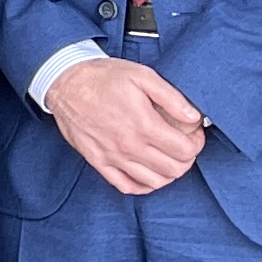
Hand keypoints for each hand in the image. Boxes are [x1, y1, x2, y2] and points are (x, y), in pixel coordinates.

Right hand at [45, 57, 206, 197]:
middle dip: (186, 160)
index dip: (196, 144)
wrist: (65, 83)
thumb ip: (172, 97)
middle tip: (183, 146)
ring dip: (168, 174)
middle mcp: (129, 146)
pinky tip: (148, 174)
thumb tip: (194, 117)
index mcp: (143, 124)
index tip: (193, 135)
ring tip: (168, 158)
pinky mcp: (98, 162)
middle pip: (173, 170)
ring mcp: (112, 157)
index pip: (185, 150)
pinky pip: (126, 186)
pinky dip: (143, 185)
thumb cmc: (104, 77)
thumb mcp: (142, 76)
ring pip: (153, 182)